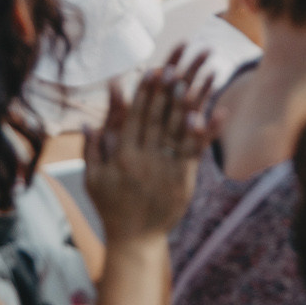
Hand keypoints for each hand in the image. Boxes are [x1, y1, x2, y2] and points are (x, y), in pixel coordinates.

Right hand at [84, 53, 214, 243]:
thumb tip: (88, 120)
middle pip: (157, 117)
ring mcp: (166, 168)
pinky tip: (217, 111)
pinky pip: (196, 150)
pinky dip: (206, 130)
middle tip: (175, 66)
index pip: (134, 117)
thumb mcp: (93, 177)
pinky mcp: (184, 178)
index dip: (144, 92)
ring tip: (195, 79)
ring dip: (187, 102)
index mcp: (122, 155)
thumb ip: (92, 146)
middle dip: (166, 89)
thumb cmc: (110, 205)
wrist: (134, 238)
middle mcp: (145, 159)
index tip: (153, 70)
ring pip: (178, 129)